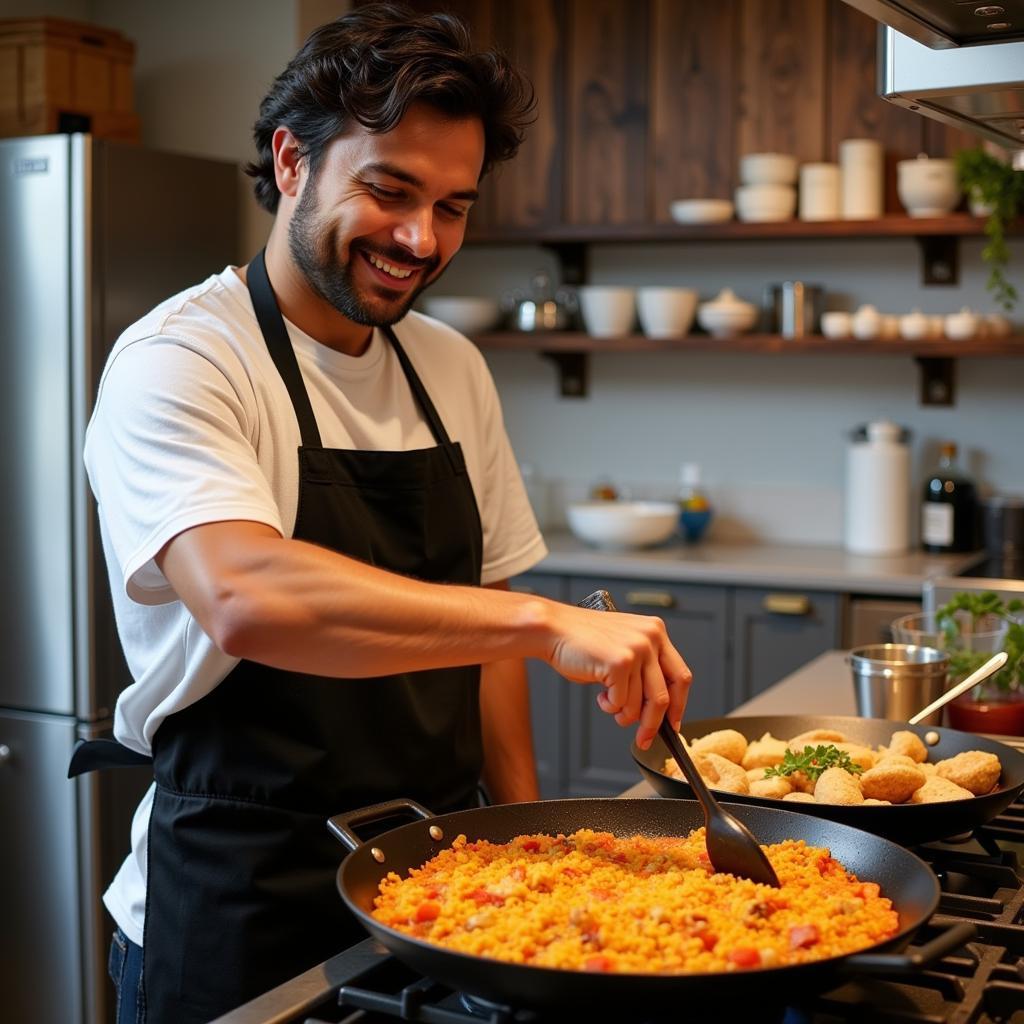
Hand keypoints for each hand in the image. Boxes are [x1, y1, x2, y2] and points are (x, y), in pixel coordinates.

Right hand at [544, 604, 690, 749]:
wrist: (553, 629)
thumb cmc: (582, 640)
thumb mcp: (623, 647)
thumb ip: (643, 669)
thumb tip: (655, 708)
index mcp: (655, 631)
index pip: (680, 676)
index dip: (679, 705)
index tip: (672, 723)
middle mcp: (650, 638)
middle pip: (664, 696)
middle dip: (653, 724)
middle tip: (645, 738)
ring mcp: (636, 650)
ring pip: (640, 704)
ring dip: (623, 714)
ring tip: (609, 702)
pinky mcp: (619, 662)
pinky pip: (620, 703)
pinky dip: (609, 706)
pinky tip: (600, 694)